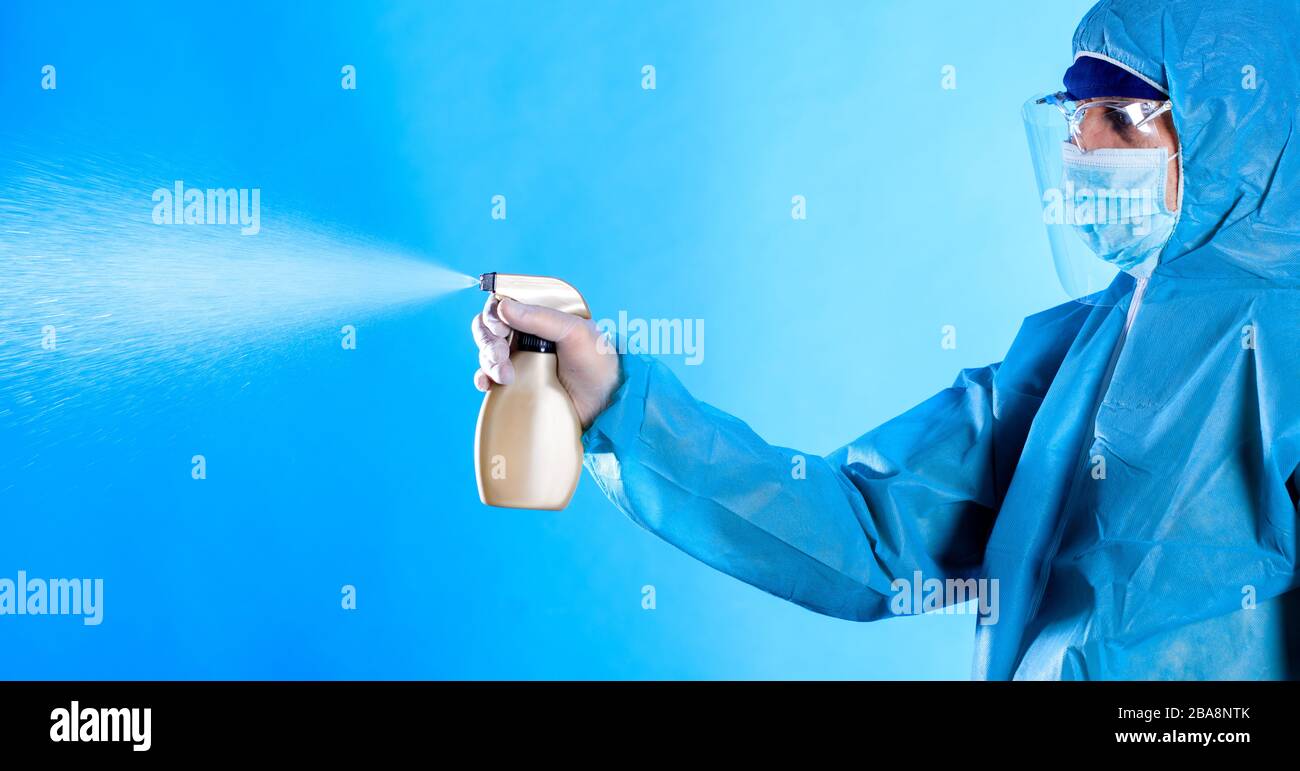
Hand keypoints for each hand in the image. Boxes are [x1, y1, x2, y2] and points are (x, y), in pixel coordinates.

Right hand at [471, 294, 620, 428]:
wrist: (606, 405)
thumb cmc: (598, 363)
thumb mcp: (576, 333)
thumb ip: (541, 318)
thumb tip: (503, 307)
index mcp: (540, 315)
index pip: (503, 304)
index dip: (493, 315)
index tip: (500, 329)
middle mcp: (526, 333)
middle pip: (489, 328)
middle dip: (489, 342)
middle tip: (502, 358)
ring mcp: (519, 358)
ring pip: (486, 351)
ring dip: (488, 362)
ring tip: (506, 377)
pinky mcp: (516, 382)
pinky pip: (488, 376)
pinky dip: (483, 378)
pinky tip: (489, 385)